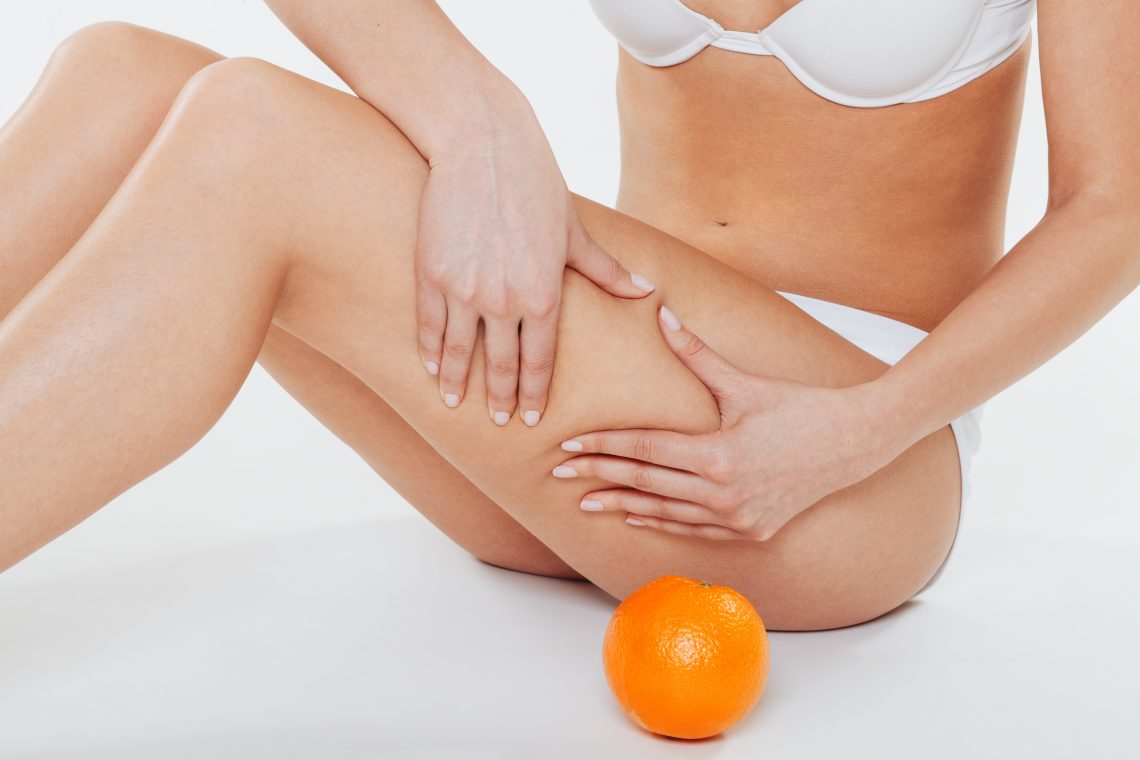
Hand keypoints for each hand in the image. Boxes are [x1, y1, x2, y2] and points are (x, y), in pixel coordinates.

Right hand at [414, 115, 653, 426]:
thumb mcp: (575, 230)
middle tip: (499, 422)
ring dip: (458, 383)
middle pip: (501, 365)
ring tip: (454, 403)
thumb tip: (645, 290)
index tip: (532, 418)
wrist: (483, 146)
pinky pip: (429, 325)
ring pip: (459, 352)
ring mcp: (465, 290)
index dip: (535, 392)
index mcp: (544, 294)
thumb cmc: (536, 184)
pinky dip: (430, 349)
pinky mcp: (432, 273)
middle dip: (501, 399)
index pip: (540, 360)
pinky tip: (431, 366)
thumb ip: (605, 269)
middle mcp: (505, 301)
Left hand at [553, 305, 900, 540]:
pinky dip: (662, 521)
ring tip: (587, 501)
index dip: (602, 446)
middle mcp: (723, 494)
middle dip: (600, 476)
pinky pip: (693, 529)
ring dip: (623, 504)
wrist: (855, 444)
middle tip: (560, 473)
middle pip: (645, 482)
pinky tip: (635, 515)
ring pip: (665, 512)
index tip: (569, 445)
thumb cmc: (800, 407)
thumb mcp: (745, 383)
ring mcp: (737, 518)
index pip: (643, 450)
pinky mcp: (750, 531)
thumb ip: (696, 354)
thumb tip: (661, 315)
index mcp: (717, 455)